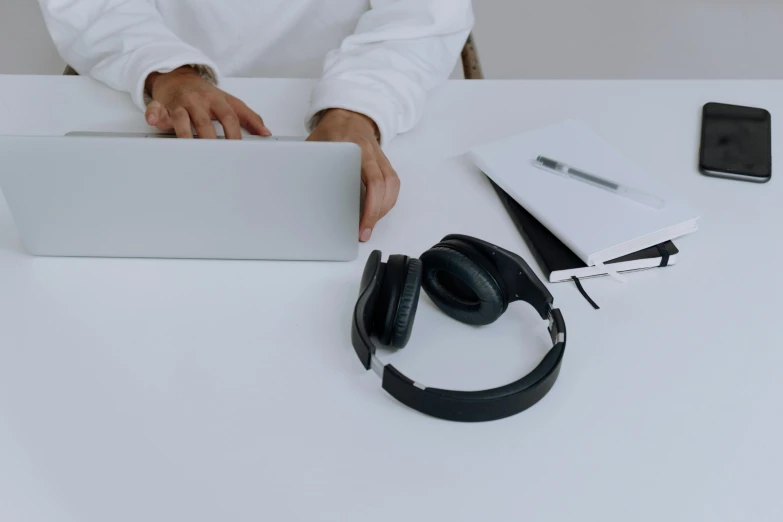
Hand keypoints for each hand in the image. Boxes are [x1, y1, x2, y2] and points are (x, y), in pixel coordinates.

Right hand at [144, 66, 270, 138]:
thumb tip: (266, 133)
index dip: (234, 134)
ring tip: (190, 150)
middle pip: (205, 122)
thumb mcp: (229, 101)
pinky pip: (156, 108)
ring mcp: (180, 103)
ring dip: (185, 134)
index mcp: (217, 100)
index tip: (239, 150)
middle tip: (215, 158)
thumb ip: (248, 117)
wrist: (177, 75)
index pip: (229, 117)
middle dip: (210, 139)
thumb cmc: (205, 94)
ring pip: (181, 118)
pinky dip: (153, 114)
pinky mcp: (162, 105)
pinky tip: (153, 121)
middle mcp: (198, 101)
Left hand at [307, 109, 399, 241]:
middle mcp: (373, 154)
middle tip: (364, 233)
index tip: (360, 224)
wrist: (348, 115)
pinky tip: (376, 212)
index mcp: (357, 149)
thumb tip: (295, 187)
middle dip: (376, 214)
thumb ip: (311, 165)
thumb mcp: (316, 144)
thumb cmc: (332, 130)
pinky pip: (393, 185)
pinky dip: (387, 201)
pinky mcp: (384, 163)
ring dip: (384, 209)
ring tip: (369, 225)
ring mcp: (381, 158)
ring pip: (393, 187)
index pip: (373, 182)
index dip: (370, 206)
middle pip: (386, 188)